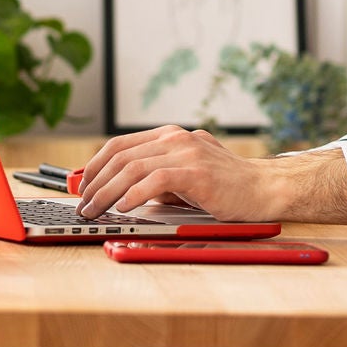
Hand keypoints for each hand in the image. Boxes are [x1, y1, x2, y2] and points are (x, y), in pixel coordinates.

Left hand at [76, 125, 279, 220]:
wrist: (265, 189)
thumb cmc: (226, 187)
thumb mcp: (185, 176)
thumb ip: (156, 179)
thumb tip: (120, 193)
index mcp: (170, 136)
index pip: (120, 145)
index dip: (95, 165)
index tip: (82, 186)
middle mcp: (175, 139)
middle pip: (120, 155)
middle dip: (95, 181)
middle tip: (83, 204)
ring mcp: (186, 153)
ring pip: (132, 167)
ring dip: (107, 191)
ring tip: (95, 210)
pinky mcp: (196, 172)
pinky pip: (155, 180)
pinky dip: (133, 194)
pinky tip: (123, 207)